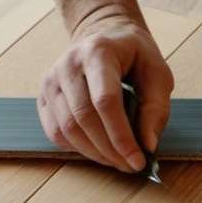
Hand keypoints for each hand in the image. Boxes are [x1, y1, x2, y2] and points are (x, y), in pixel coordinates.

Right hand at [37, 12, 172, 172]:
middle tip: (130, 165)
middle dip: (109, 149)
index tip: (138, 160)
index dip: (121, 135)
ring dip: (94, 153)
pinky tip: (98, 150)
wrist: (106, 36)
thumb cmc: (134, 56)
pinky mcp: (44, 95)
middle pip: (84, 117)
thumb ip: (155, 108)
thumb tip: (148, 145)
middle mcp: (68, 63)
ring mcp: (51, 79)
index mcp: (98, 51)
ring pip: (67, 128)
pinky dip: (77, 148)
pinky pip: (55, 132)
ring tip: (117, 160)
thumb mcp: (157, 73)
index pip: (105, 100)